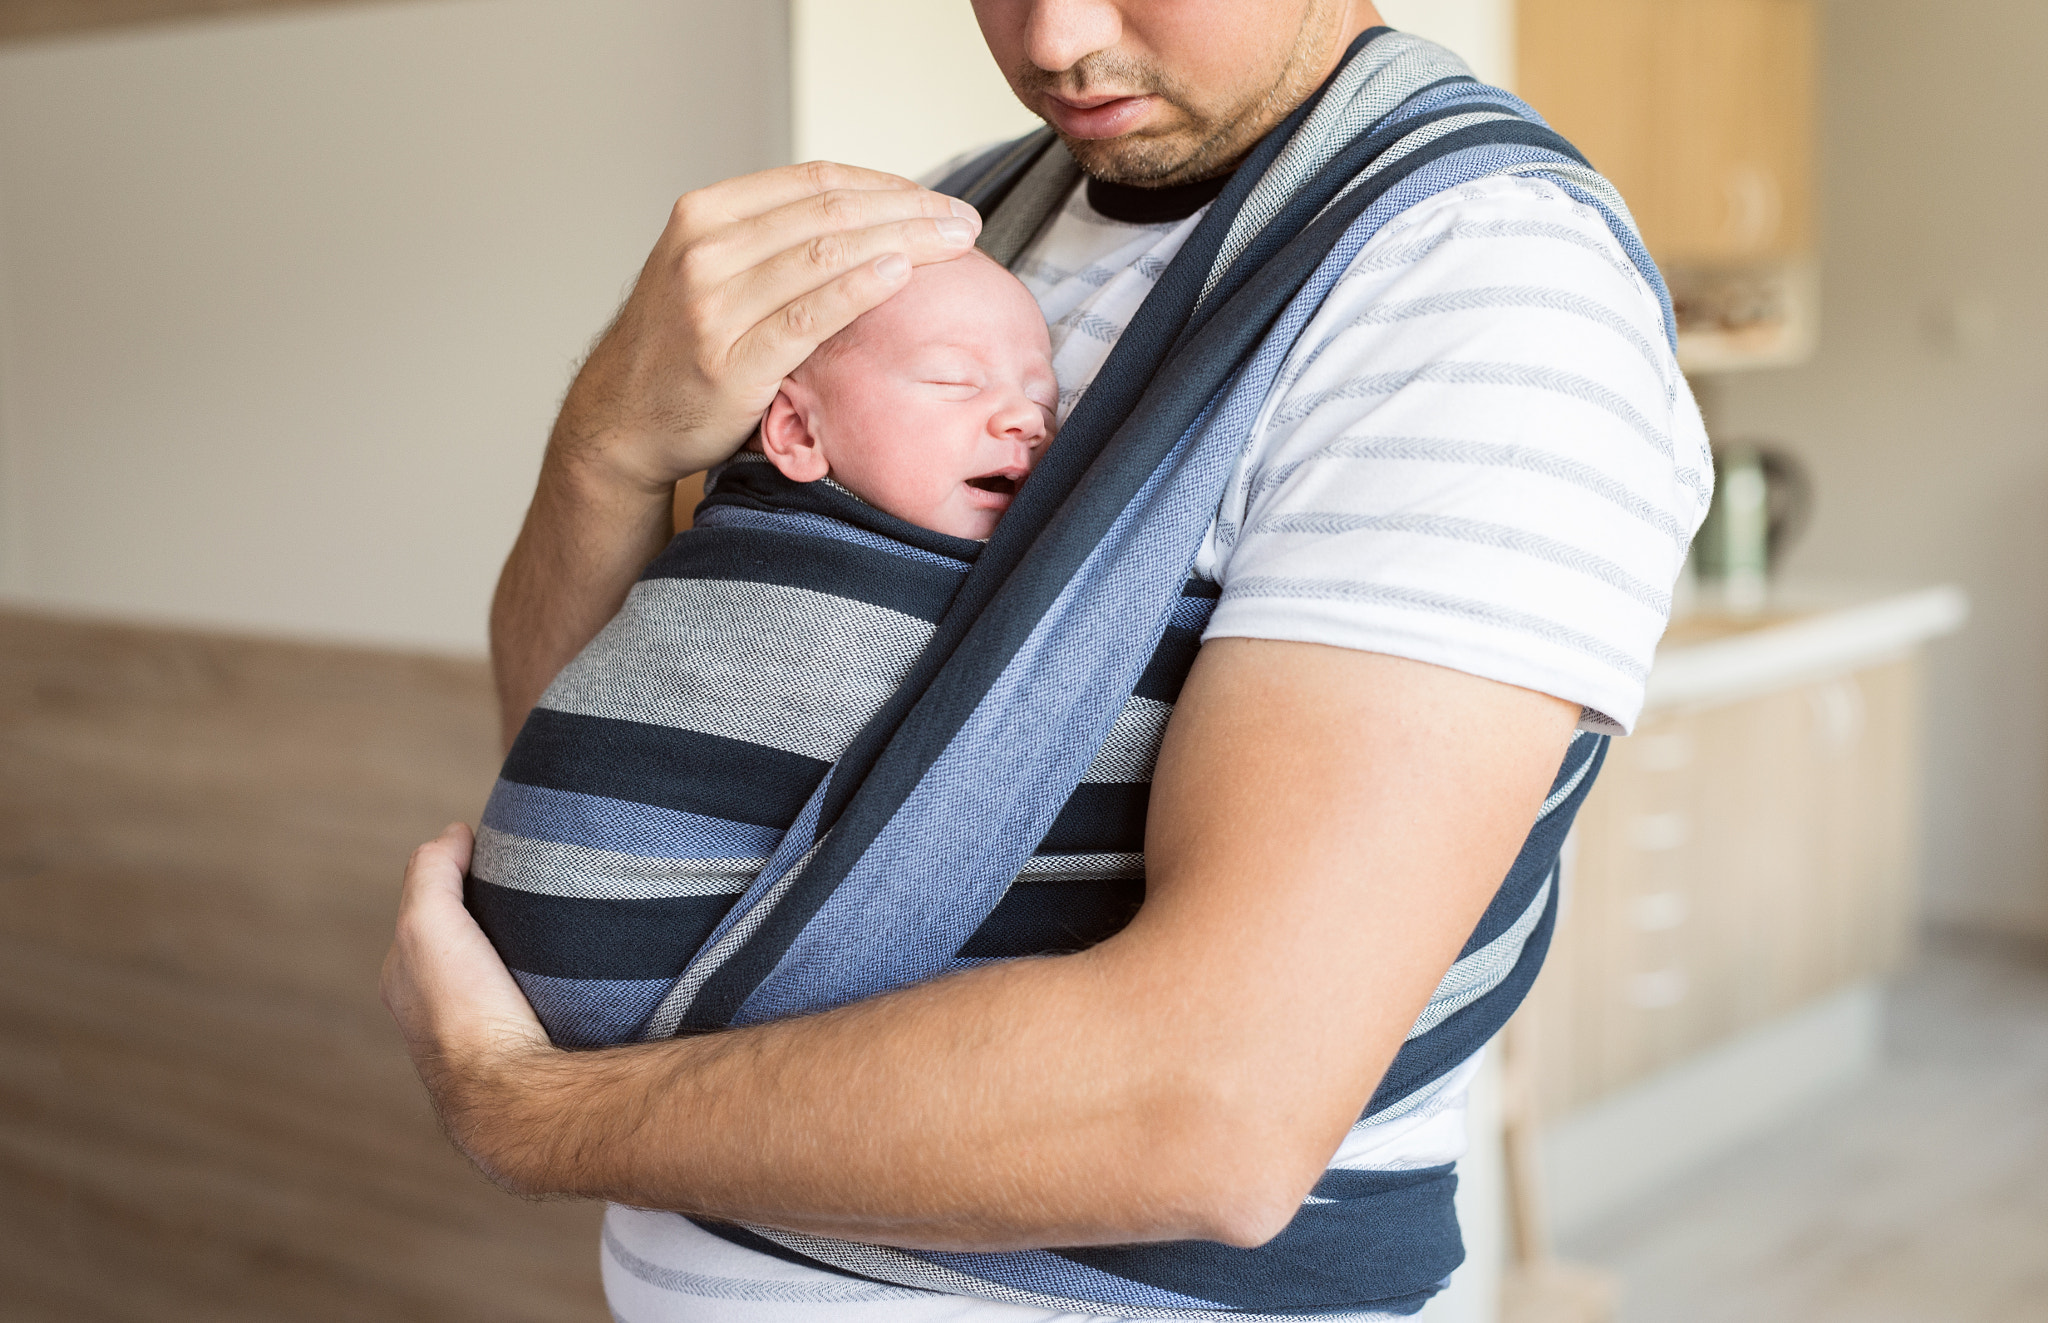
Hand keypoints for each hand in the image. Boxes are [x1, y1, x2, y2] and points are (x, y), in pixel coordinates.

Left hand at [380, 823, 554, 1185]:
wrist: (511, 1092)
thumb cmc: (464, 1011)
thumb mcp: (426, 922)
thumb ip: (432, 871)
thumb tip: (455, 833)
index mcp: (404, 979)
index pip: (426, 910)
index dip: (455, 876)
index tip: (493, 852)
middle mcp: (434, 1010)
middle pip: (463, 942)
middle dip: (488, 914)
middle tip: (531, 884)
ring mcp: (479, 1034)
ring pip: (499, 973)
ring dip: (521, 949)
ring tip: (559, 923)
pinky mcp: (522, 1051)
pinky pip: (530, 1000)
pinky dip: (545, 978)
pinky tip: (571, 970)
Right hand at [554, 161, 983, 492]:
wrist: (621, 417)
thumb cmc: (682, 344)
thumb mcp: (711, 268)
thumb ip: (771, 239)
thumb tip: (864, 214)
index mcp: (705, 214)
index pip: (815, 181)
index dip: (886, 184)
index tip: (935, 199)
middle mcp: (705, 250)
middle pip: (829, 212)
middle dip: (908, 210)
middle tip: (963, 220)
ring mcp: (713, 305)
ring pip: (826, 255)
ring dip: (902, 241)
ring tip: (955, 243)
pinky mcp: (732, 360)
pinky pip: (810, 315)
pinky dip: (860, 288)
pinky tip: (901, 274)